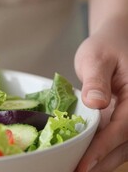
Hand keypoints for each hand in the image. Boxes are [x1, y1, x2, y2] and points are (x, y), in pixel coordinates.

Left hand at [75, 25, 127, 171]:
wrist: (116, 41)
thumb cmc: (106, 46)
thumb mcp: (96, 57)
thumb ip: (96, 80)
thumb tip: (96, 102)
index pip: (122, 127)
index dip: (103, 148)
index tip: (84, 164)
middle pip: (125, 144)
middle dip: (102, 162)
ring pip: (124, 147)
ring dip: (103, 162)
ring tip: (79, 171)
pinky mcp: (125, 120)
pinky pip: (118, 140)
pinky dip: (103, 152)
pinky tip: (85, 161)